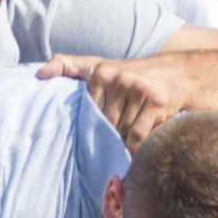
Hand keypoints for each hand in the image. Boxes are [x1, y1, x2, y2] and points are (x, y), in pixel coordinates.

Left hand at [35, 53, 186, 147]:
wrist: (177, 74)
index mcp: (101, 73)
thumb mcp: (97, 66)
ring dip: (124, 143)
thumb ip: (68, 67)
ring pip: (122, 131)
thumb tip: (39, 75)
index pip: (89, 112)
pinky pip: (138, 135)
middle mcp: (119, 78)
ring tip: (124, 147)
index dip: (94, 127)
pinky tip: (136, 151)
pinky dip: (136, 148)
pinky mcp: (156, 101)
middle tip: (111, 145)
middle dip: (110, 136)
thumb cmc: (131, 74)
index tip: (96, 135)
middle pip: (105, 124)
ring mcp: (139, 89)